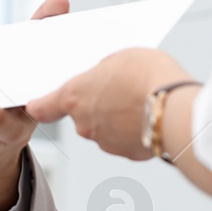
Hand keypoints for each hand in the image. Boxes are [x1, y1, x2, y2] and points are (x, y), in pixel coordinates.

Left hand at [25, 48, 195, 160]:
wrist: (175, 109)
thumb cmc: (147, 76)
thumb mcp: (120, 57)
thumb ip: (104, 70)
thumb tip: (105, 77)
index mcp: (75, 96)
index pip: (43, 106)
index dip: (40, 105)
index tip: (36, 105)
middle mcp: (84, 123)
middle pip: (82, 114)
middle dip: (97, 104)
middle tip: (119, 89)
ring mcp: (105, 141)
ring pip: (106, 127)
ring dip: (118, 117)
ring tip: (141, 101)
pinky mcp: (128, 153)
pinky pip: (127, 139)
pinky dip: (135, 130)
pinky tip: (151, 116)